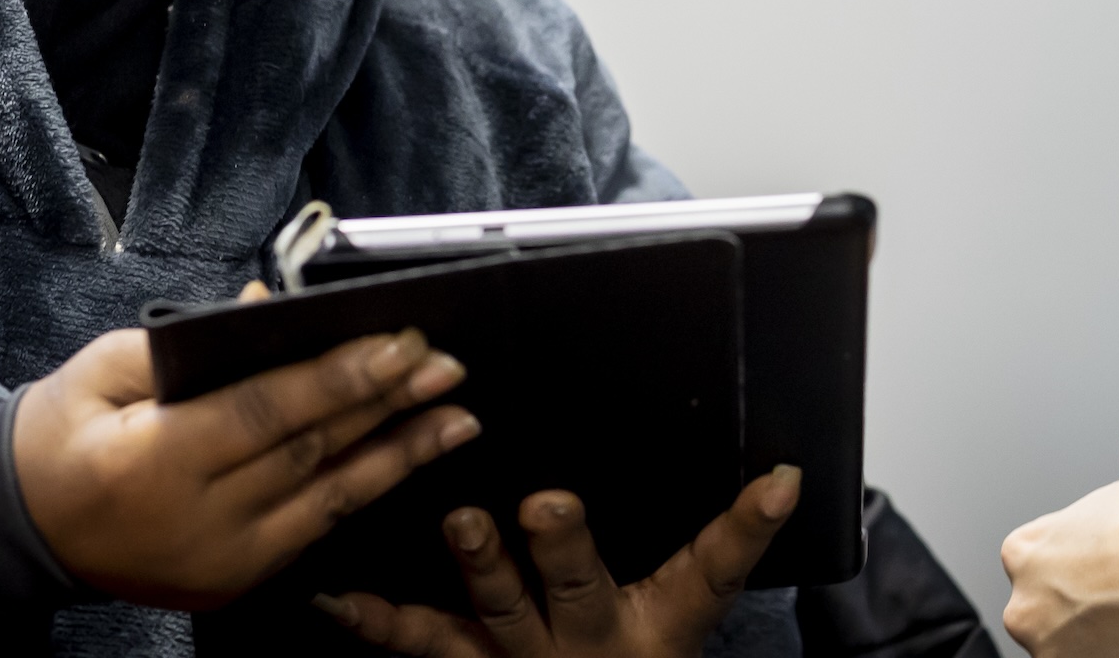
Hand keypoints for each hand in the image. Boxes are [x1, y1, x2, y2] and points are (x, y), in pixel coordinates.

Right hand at [12, 324, 478, 608]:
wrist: (26, 529)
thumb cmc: (63, 434)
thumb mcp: (105, 369)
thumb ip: (188, 339)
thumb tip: (268, 306)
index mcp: (154, 461)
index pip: (266, 411)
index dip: (340, 376)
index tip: (403, 342)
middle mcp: (196, 521)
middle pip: (310, 453)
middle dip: (387, 405)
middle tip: (447, 364)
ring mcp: (220, 562)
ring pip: (328, 500)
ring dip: (400, 455)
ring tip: (459, 417)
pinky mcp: (234, 584)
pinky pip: (314, 532)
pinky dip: (365, 490)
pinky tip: (407, 459)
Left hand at [320, 465, 801, 657]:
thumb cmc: (633, 652)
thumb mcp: (684, 603)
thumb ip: (727, 541)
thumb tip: (782, 478)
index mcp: (656, 620)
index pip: (711, 569)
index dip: (741, 528)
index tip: (771, 483)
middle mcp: (587, 639)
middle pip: (581, 589)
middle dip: (564, 548)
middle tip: (547, 504)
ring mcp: (519, 656)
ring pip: (497, 609)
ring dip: (480, 565)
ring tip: (464, 521)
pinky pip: (417, 640)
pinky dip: (372, 617)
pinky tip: (336, 594)